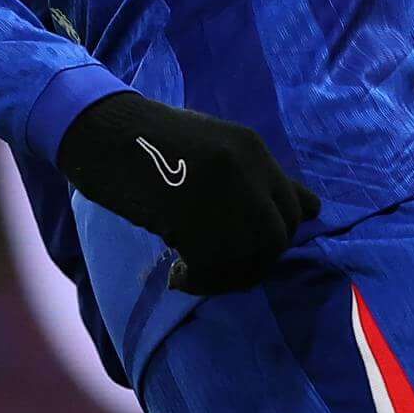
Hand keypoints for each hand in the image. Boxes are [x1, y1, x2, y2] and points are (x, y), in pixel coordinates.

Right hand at [55, 89, 317, 295]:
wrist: (102, 130)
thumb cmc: (151, 141)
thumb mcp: (215, 149)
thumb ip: (257, 178)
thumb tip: (311, 212)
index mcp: (253, 148)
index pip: (294, 207)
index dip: (275, 238)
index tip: (246, 248)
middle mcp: (247, 169)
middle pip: (277, 238)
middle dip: (254, 263)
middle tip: (219, 267)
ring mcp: (221, 192)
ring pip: (250, 257)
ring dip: (226, 277)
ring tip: (194, 273)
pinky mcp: (192, 216)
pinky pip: (214, 268)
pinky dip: (200, 282)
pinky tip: (177, 276)